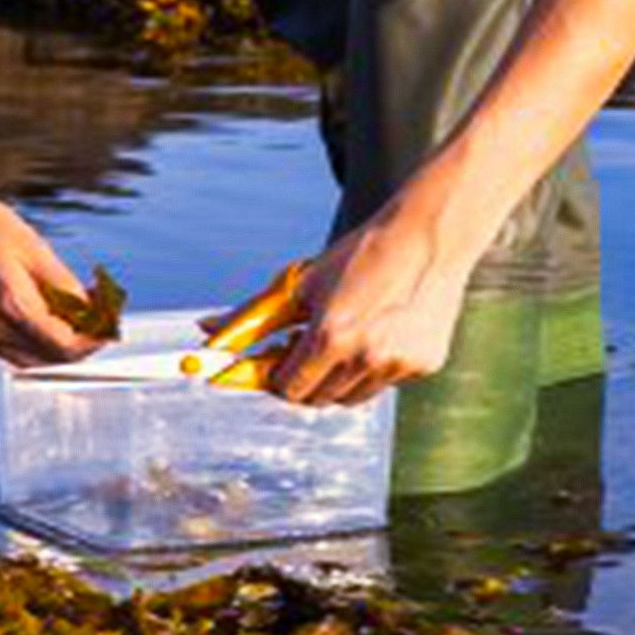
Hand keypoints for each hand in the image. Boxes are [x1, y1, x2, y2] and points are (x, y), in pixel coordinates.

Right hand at [0, 183, 113, 369]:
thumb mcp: (32, 247)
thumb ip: (63, 285)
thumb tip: (88, 309)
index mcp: (12, 306)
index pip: (65, 346)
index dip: (93, 339)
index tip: (108, 323)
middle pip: (49, 358)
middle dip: (79, 344)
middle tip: (96, 319)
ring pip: (28, 359)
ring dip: (55, 347)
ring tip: (72, 318)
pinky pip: (7, 349)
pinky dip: (31, 343)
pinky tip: (41, 318)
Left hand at [251, 208, 472, 408]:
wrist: (428, 236)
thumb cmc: (361, 254)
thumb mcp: (302, 283)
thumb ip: (252, 316)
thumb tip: (206, 331)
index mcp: (329, 337)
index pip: (287, 388)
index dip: (276, 375)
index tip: (275, 359)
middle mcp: (364, 358)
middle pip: (316, 398)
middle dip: (303, 378)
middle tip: (306, 344)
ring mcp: (397, 364)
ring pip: (350, 396)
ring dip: (337, 376)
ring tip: (344, 334)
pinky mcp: (423, 364)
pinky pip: (385, 382)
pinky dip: (373, 367)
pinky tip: (380, 330)